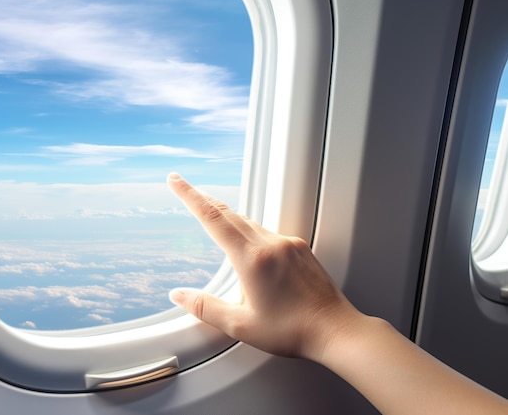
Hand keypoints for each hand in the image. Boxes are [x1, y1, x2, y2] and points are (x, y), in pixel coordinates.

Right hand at [166, 173, 361, 361]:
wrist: (336, 330)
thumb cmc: (292, 331)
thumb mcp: (240, 325)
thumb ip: (205, 308)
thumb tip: (178, 295)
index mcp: (252, 259)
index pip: (213, 218)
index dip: (190, 197)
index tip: (175, 180)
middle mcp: (271, 244)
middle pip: (229, 213)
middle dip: (204, 200)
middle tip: (186, 189)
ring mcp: (288, 243)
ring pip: (249, 222)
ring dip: (227, 218)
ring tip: (211, 215)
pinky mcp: (300, 248)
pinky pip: (267, 232)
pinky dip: (250, 232)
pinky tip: (247, 246)